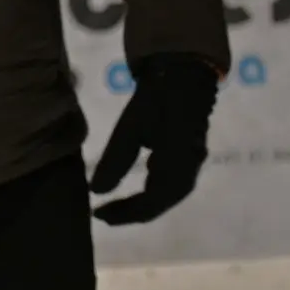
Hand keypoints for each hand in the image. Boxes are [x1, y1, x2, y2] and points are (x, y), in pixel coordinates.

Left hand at [88, 54, 219, 225]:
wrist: (183, 74)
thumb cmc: (156, 97)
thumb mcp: (130, 125)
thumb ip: (116, 160)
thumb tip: (96, 192)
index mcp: (178, 160)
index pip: (153, 199)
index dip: (126, 211)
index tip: (98, 214)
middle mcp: (190, 166)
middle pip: (162, 202)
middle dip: (133, 212)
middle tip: (104, 215)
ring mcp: (193, 162)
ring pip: (169, 195)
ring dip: (143, 205)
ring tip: (117, 208)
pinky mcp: (189, 157)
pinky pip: (172, 184)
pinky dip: (152, 192)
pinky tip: (137, 190)